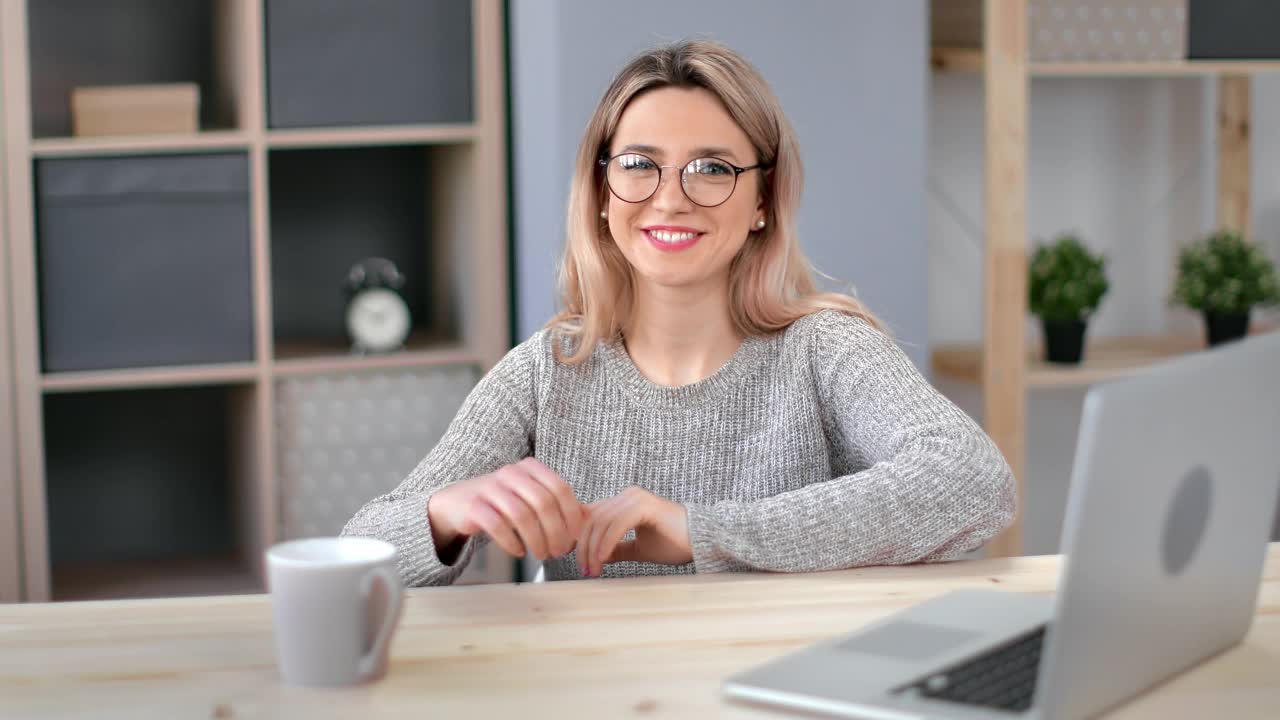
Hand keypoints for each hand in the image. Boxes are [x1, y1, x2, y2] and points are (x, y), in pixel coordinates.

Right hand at [427, 458, 585, 561]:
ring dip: (536, 540)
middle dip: (556, 532)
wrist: (459, 503)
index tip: (576, 538)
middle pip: (543, 503)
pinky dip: (512, 542)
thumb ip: (558, 506)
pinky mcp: (474, 506)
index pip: (561, 489)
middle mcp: (511, 473)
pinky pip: (497, 525)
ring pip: (521, 515)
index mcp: (531, 467)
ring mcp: (490, 487)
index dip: (572, 516)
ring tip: (541, 555)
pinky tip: (519, 551)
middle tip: (560, 552)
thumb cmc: (503, 503)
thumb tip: (588, 522)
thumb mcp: (531, 498)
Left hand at [577, 487, 692, 576]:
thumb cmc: (675, 543)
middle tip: (584, 570)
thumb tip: (595, 556)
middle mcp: (628, 495)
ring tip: (592, 569)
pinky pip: (617, 524)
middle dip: (583, 547)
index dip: (579, 537)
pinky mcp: (645, 506)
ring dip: (593, 548)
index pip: (591, 516)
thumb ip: (616, 548)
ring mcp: (636, 498)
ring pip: (601, 521)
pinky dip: (607, 542)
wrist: (703, 540)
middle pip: (591, 518)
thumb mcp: (638, 548)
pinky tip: (602, 559)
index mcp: (624, 502)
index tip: (577, 561)